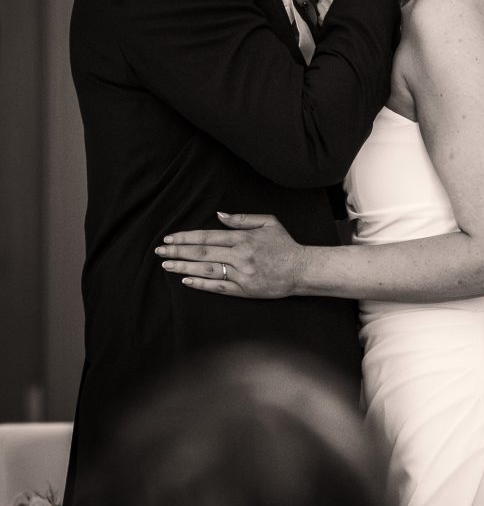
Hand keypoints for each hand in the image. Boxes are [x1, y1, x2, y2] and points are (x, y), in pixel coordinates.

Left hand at [155, 213, 305, 297]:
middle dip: (178, 251)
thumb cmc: (284, 244)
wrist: (301, 270)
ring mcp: (241, 274)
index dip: (186, 237)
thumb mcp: (268, 222)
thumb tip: (219, 215)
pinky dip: (201, 283)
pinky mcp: (244, 290)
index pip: (207, 236)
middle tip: (159, 251)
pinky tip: (187, 280)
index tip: (169, 238)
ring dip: (184, 267)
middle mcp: (239, 255)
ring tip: (167, 265)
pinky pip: (219, 287)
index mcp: (243, 238)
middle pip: (202, 252)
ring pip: (207, 269)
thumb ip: (242, 219)